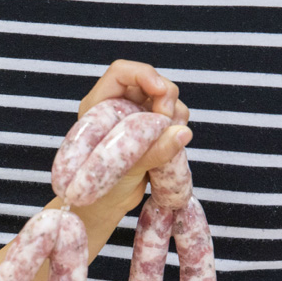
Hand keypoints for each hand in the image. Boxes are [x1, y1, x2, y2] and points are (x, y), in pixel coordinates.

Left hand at [74, 60, 192, 212]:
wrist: (103, 208)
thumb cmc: (99, 189)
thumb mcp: (124, 168)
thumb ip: (152, 150)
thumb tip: (183, 133)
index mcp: (99, 106)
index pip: (122, 73)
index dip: (144, 75)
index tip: (161, 92)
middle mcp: (119, 107)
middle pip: (151, 82)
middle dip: (166, 97)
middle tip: (167, 120)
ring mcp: (137, 118)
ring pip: (168, 100)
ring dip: (175, 115)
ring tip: (167, 139)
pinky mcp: (152, 131)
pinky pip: (175, 119)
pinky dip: (178, 129)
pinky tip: (172, 147)